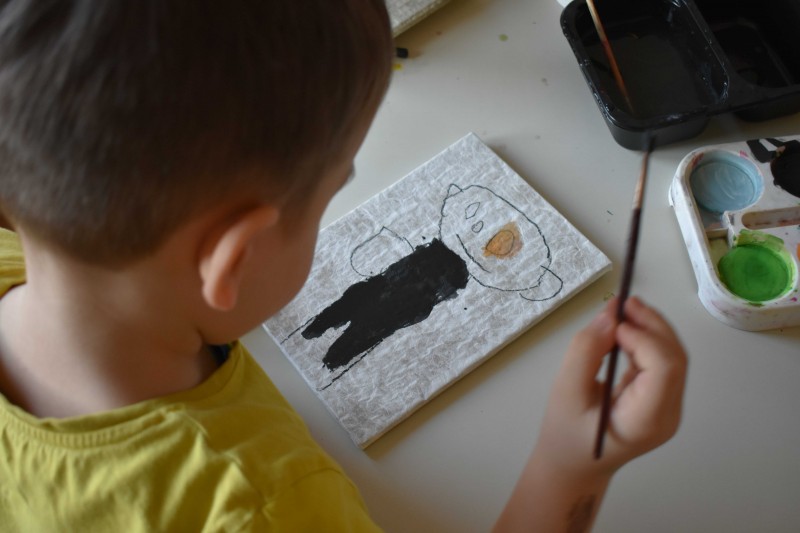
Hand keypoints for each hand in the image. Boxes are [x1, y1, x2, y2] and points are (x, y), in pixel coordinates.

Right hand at [493, 297, 686, 531]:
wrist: (574, 465)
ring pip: (672, 356)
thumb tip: (609, 316)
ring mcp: (668, 407)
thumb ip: (585, 352)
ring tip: (621, 310)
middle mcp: (667, 414)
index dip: (644, 338)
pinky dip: (645, 340)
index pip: (664, 369)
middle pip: (675, 359)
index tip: (613, 324)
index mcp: (646, 420)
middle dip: (651, 324)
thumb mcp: (565, 392)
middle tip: (621, 301)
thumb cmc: (565, 435)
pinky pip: (661, 362)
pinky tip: (624, 330)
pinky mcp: (660, 398)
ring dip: (650, 328)